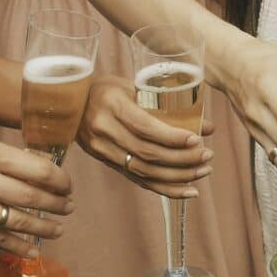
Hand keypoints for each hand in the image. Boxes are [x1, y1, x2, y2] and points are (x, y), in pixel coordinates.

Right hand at [0, 139, 73, 257]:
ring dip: (46, 226)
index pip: (37, 169)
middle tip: (70, 206)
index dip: (60, 180)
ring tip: (59, 228)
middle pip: (33, 196)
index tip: (67, 185)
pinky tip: (35, 250)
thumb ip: (4, 159)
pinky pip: (1, 241)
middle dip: (58, 204)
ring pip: (21, 221)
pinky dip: (22, 247)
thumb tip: (42, 170)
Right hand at [77, 75, 214, 197]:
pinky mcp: (106, 163)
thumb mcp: (132, 86)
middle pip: (147, 153)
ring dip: (178, 176)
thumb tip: (207, 126)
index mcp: (112, 106)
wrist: (69, 103)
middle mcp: (105, 131)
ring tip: (203, 171)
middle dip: (182, 159)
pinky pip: (138, 180)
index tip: (197, 140)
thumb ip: (168, 105)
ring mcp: (103, 150)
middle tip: (207, 156)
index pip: (145, 127)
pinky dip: (165, 188)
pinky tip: (187, 191)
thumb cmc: (106, 88)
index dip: (172, 137)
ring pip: (144, 171)